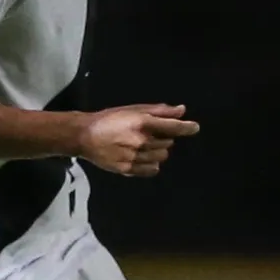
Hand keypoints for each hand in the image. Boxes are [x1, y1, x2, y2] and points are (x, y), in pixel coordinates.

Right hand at [76, 103, 199, 177]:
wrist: (85, 136)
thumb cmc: (110, 119)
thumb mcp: (133, 110)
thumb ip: (159, 111)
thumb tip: (182, 111)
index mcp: (142, 123)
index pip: (172, 127)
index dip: (186, 128)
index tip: (195, 128)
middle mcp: (140, 141)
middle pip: (168, 143)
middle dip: (164, 138)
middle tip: (148, 134)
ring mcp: (134, 157)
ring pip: (161, 157)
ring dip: (158, 151)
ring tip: (143, 145)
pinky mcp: (128, 169)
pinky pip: (152, 170)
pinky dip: (152, 164)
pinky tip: (142, 157)